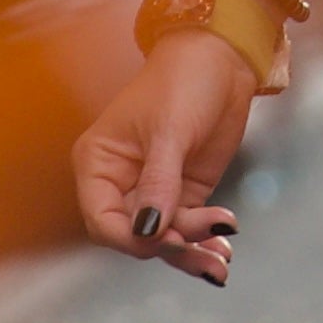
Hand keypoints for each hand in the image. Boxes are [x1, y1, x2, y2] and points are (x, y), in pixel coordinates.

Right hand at [72, 27, 260, 285]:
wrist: (222, 58)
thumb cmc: (182, 80)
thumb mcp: (169, 131)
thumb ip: (159, 183)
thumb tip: (148, 230)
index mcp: (99, 164)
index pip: (102, 220)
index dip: (130, 238)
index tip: (165, 238)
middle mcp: (121, 181)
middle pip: (135, 235)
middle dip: (168, 244)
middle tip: (202, 241)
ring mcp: (153, 189)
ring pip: (163, 237)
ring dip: (190, 252)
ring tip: (219, 263)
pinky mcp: (183, 191)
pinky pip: (187, 227)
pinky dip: (203, 240)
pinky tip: (222, 252)